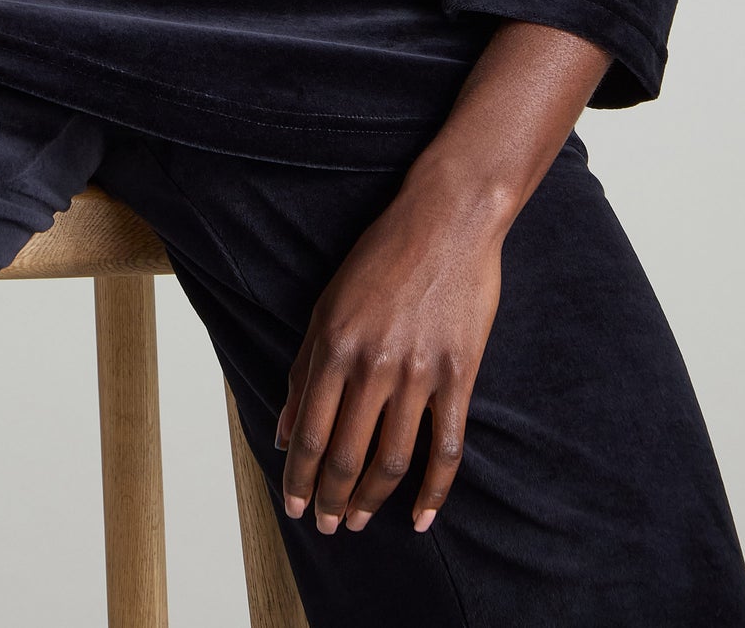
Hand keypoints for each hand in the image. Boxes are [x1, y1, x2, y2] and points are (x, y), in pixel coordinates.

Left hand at [275, 154, 504, 538]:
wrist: (447, 219)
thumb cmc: (382, 255)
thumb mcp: (328, 304)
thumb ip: (306, 370)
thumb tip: (286, 431)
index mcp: (334, 345)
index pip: (311, 433)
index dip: (301, 478)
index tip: (295, 506)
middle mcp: (373, 365)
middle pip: (348, 455)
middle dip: (332, 499)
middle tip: (327, 525)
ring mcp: (418, 372)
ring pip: (391, 460)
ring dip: (372, 501)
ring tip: (361, 521)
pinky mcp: (458, 374)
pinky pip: (446, 448)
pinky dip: (434, 491)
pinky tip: (421, 518)